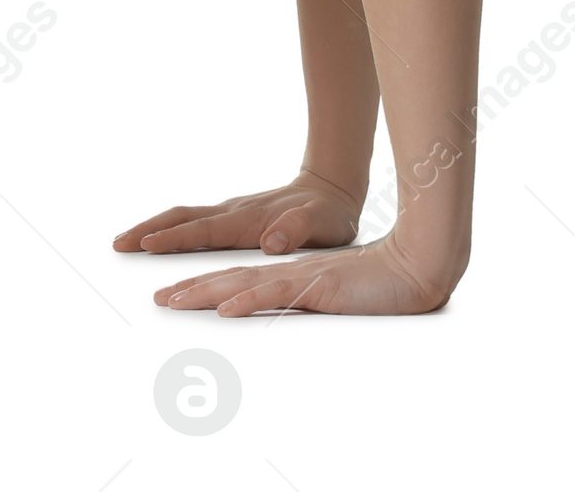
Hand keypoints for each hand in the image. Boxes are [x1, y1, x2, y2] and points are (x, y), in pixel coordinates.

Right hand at [113, 170, 362, 257]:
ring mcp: (230, 212)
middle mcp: (232, 212)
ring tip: (126, 241)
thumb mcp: (322, 224)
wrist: (331, 189)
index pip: (203, 229)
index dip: (174, 238)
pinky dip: (170, 228)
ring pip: (183, 217)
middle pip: (181, 218)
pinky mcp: (232, 217)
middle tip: (118, 243)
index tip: (147, 245)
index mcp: (247, 219)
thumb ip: (296, 230)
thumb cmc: (328, 213)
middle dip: (148, 230)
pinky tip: (161, 238)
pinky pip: (193, 221)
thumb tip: (271, 242)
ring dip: (153, 228)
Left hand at [156, 233, 453, 316]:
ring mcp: (300, 276)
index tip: (169, 293)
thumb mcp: (332, 295)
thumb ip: (305, 299)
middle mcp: (287, 269)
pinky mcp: (318, 285)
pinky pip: (277, 293)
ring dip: (204, 290)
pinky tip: (226, 308)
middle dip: (188, 285)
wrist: (418, 264)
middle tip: (155, 298)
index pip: (234, 276)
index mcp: (287, 270)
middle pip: (227, 276)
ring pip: (242, 281)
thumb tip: (277, 311)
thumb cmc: (378, 283)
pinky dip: (248, 299)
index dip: (200, 282)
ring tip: (171, 300)